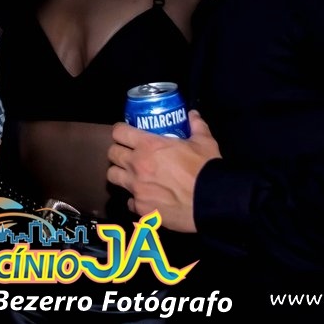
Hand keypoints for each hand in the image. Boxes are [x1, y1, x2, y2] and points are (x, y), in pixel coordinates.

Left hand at [107, 111, 220, 232]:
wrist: (211, 202)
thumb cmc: (205, 168)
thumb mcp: (204, 142)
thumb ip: (196, 126)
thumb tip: (193, 115)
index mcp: (148, 146)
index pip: (119, 132)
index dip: (121, 131)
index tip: (126, 132)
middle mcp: (136, 165)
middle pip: (112, 153)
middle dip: (118, 151)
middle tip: (128, 153)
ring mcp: (136, 188)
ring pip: (112, 176)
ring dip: (120, 173)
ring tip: (131, 175)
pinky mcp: (141, 208)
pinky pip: (129, 201)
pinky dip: (135, 198)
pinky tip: (145, 197)